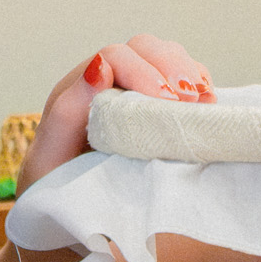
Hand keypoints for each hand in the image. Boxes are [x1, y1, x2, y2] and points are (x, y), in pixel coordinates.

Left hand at [18, 35, 212, 188]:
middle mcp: (108, 82)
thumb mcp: (51, 154)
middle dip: (173, 67)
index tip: (166, 101)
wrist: (63, 211)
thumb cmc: (54, 185)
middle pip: (145, 49)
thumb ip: (67, 112)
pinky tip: (209, 105)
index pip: (114, 57)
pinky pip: (182, 82)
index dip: (144, 72)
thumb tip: (99, 67)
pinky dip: (200, 87)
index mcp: (79, 88)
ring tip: (205, 101)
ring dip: (190, 74)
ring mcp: (135, 92)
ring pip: (167, 59)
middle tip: (191, 99)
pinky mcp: (156, 108)